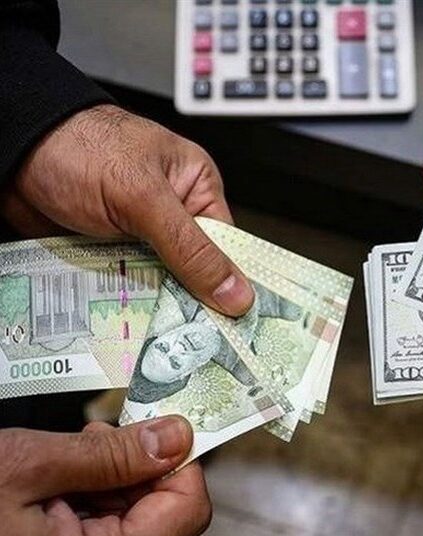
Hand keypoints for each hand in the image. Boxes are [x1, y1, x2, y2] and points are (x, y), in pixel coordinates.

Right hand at [0, 417, 210, 535]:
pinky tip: (55, 483)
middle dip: (138, 466)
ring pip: (132, 516)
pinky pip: (101, 527)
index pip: (187, 509)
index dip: (181, 462)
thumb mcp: (24, 469)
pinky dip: (87, 496)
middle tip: (101, 437)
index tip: (164, 426)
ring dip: (109, 479)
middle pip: (161, 510)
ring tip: (64, 462)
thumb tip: (172, 436)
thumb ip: (107, 455)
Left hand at [1, 104, 252, 316]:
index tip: (238, 322)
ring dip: (154, 304)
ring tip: (161, 332)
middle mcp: (171, 214)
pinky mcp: (109, 253)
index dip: (232, 284)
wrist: (12, 150)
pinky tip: (128, 319)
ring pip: (159, 284)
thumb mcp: (144, 198)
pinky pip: (126, 286)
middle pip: (194, 272)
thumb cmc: (78, 148)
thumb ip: (191, 248)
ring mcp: (139, 236)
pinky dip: (124, 302)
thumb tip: (235, 291)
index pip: (227, 247)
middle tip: (196, 337)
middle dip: (190, 300)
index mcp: (195, 189)